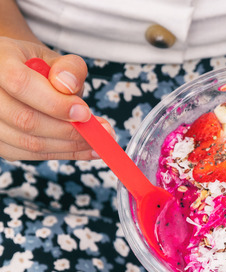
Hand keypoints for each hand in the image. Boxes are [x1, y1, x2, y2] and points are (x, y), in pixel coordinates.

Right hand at [0, 37, 110, 160]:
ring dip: (69, 146)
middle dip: (69, 130)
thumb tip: (68, 85)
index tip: (85, 113)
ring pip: (27, 142)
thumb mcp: (54, 57)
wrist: (16, 76)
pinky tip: (83, 149)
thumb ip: (68, 67)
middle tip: (103, 132)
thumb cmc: (36, 67)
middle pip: (24, 119)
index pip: (20, 83)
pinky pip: (28, 154)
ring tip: (99, 143)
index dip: (55, 102)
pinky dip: (60, 153)